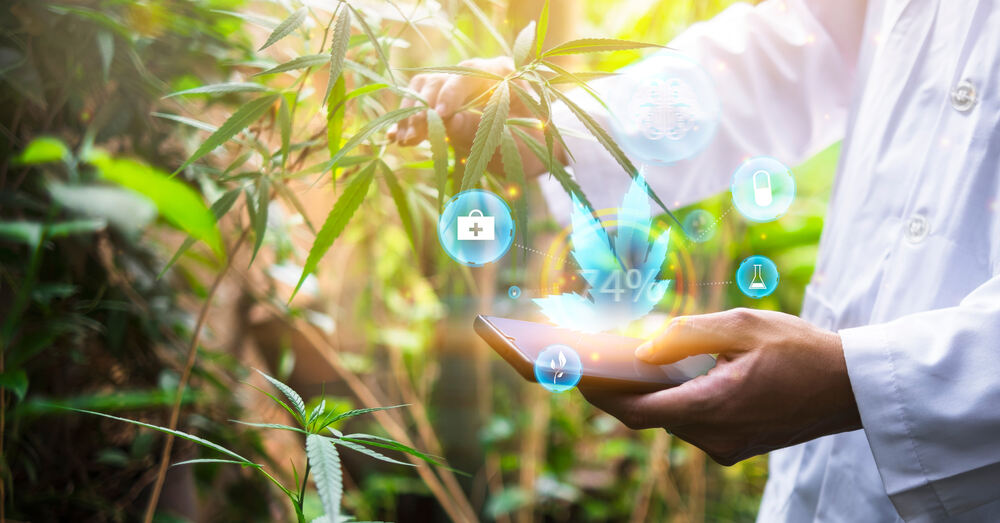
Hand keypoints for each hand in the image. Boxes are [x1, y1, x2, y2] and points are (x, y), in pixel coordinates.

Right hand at [387, 56, 560, 176]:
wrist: (537, 150)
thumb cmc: (532, 144)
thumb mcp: (512, 141)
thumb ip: (480, 129)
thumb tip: (447, 120)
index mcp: (501, 73)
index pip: (468, 75)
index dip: (451, 93)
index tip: (440, 115)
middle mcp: (476, 72)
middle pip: (439, 80)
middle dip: (423, 109)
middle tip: (412, 138)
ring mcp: (459, 84)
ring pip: (424, 88)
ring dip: (411, 114)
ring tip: (405, 142)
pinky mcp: (446, 99)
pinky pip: (420, 102)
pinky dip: (408, 120)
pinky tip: (395, 138)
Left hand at [580, 308, 860, 465]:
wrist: (853, 387)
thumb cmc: (802, 349)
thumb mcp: (744, 325)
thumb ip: (686, 334)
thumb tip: (640, 349)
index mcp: (713, 407)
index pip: (636, 410)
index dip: (598, 392)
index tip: (571, 372)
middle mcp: (714, 437)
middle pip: (646, 415)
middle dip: (614, 389)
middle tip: (584, 359)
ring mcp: (725, 446)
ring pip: (668, 418)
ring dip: (645, 392)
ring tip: (618, 358)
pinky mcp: (735, 445)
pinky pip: (691, 422)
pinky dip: (672, 399)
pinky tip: (664, 373)